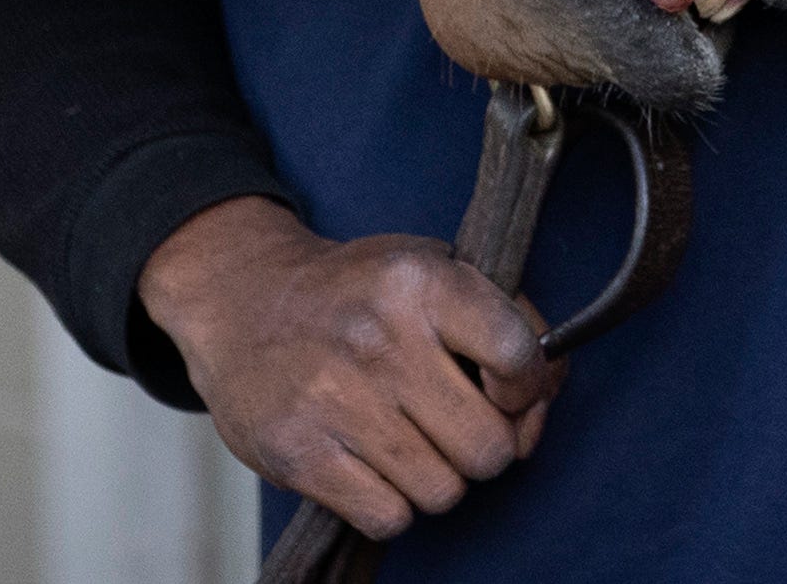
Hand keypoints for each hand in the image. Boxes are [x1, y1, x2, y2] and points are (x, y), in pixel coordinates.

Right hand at [137, 196, 559, 540]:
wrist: (239, 299)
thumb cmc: (355, 292)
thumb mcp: (430, 267)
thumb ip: (506, 318)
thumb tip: (547, 396)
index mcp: (417, 281)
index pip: (519, 356)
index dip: (526, 389)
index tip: (502, 388)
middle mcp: (378, 337)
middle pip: (489, 449)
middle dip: (477, 446)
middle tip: (444, 421)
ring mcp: (335, 398)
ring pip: (443, 492)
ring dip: (431, 477)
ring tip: (397, 435)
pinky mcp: (299, 452)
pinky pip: (390, 519)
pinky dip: (387, 503)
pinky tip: (364, 460)